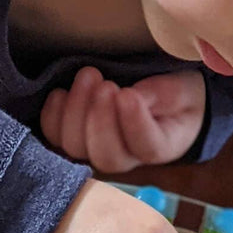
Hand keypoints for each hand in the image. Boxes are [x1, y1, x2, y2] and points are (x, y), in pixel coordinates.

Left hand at [41, 67, 205, 171]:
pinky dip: (53, 114)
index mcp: (160, 147)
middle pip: (106, 157)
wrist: (162, 99)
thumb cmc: (175, 95)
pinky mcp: (75, 136)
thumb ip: (161, 95)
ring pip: (76, 147)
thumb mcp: (180, 90)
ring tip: (89, 76)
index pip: (146, 148)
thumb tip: (127, 97)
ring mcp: (97, 149)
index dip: (134, 124)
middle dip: (100, 120)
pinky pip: (54, 136)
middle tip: (108, 85)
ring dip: (76, 110)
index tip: (128, 94)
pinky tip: (64, 91)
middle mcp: (127, 157)